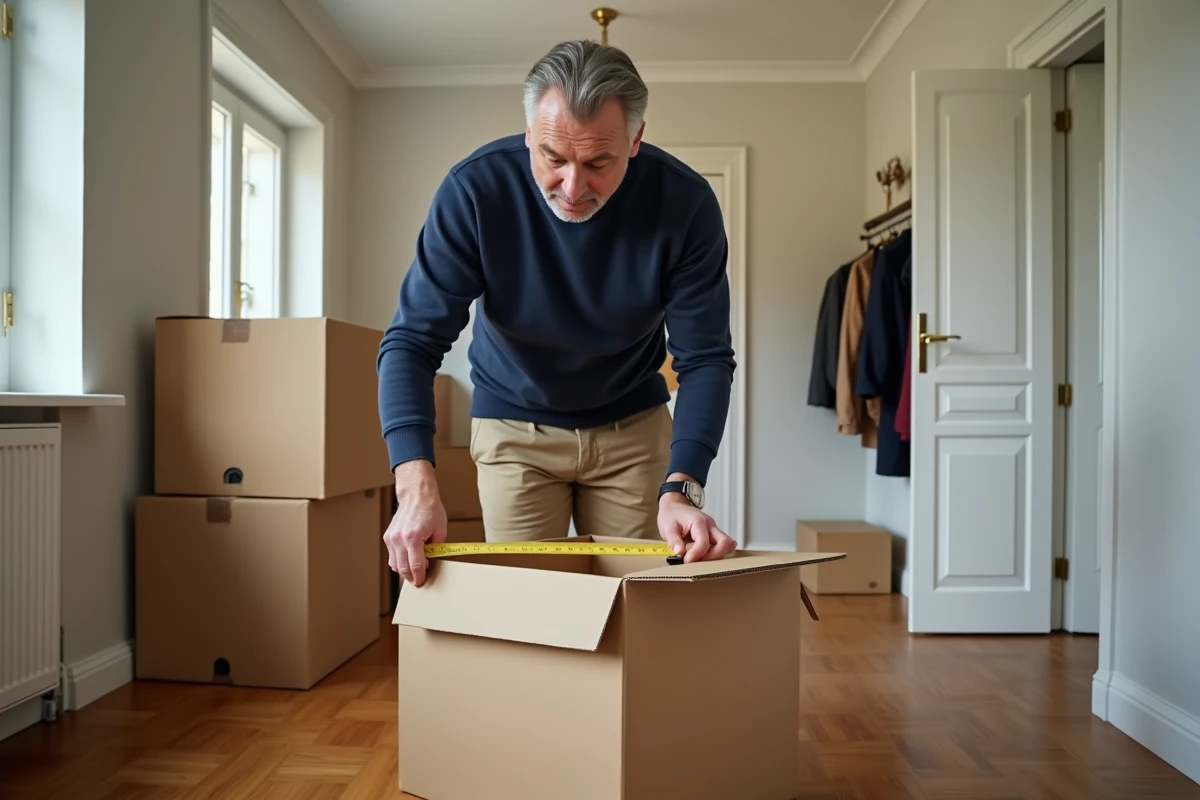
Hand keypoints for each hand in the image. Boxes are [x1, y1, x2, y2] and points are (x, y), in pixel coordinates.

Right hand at [385, 459, 447, 586]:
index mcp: (413, 538)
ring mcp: (391, 538)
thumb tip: (431, 563)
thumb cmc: (430, 510)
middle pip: (403, 569)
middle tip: (420, 579)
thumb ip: (436, 549)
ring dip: (404, 570)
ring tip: (415, 567)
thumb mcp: (440, 531)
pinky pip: (392, 556)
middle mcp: (399, 539)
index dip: (420, 577)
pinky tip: (409, 558)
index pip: (416, 566)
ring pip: (394, 565)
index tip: (422, 582)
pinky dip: (399, 561)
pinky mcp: (388, 537)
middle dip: (412, 577)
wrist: (417, 495)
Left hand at [657, 492, 735, 563]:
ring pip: (726, 545)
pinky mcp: (714, 535)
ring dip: (715, 556)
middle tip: (697, 561)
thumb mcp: (667, 527)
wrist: (674, 506)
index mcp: (698, 521)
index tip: (685, 560)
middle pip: (725, 543)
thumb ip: (673, 541)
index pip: (704, 543)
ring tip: (699, 557)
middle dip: (713, 557)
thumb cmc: (671, 516)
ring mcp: (714, 530)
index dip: (695, 555)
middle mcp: (710, 525)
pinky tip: (703, 555)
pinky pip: (721, 546)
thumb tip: (680, 553)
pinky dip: (715, 554)